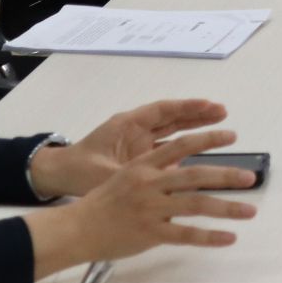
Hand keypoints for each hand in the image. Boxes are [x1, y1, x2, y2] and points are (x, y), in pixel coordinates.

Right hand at [28, 128, 257, 277]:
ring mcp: (150, 209)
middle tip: (251, 178)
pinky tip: (229, 237)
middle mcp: (149, 183)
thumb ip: (157, 172)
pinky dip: (209, 237)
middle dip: (226, 176)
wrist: (77, 228)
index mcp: (144, 165)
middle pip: (195, 175)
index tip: (232, 136)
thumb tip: (186, 170)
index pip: (182, 145)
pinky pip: (185, 234)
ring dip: (226, 208)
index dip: (208, 139)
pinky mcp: (149, 233)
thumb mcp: (128, 176)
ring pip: (195, 204)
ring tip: (250, 211)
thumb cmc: (104, 202)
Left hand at [30, 99, 229, 200]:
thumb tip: (163, 174)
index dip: (187, 108)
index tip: (209, 106)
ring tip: (220, 124)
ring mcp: (139, 142)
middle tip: (223, 112)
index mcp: (127, 125)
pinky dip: (183, 146)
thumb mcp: (104, 173)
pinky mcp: (139, 156)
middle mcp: (136, 129)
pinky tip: (199, 152)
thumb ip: (134, 173)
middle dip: (197, 113)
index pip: (163, 111)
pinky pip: (166, 147)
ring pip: (172, 129)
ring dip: (194, 126)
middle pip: (172, 116)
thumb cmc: (78, 171)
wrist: (58, 177)